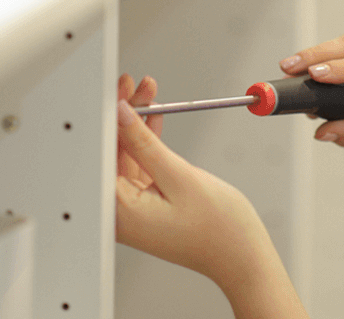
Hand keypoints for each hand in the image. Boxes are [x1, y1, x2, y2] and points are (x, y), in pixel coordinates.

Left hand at [113, 95, 278, 290]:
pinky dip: (146, 143)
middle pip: (111, 152)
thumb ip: (145, 144)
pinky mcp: (144, 205)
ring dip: (137, 125)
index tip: (119, 91)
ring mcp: (132, 209)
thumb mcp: (179, 176)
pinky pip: (139, 166)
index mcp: (119, 211)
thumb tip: (122, 115)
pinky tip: (154, 118)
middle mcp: (118, 212)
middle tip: (136, 86)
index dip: (109, 116)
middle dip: (124, 115)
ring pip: (126, 155)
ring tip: (149, 94)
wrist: (242, 256)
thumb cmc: (218, 230)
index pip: (102, 153)